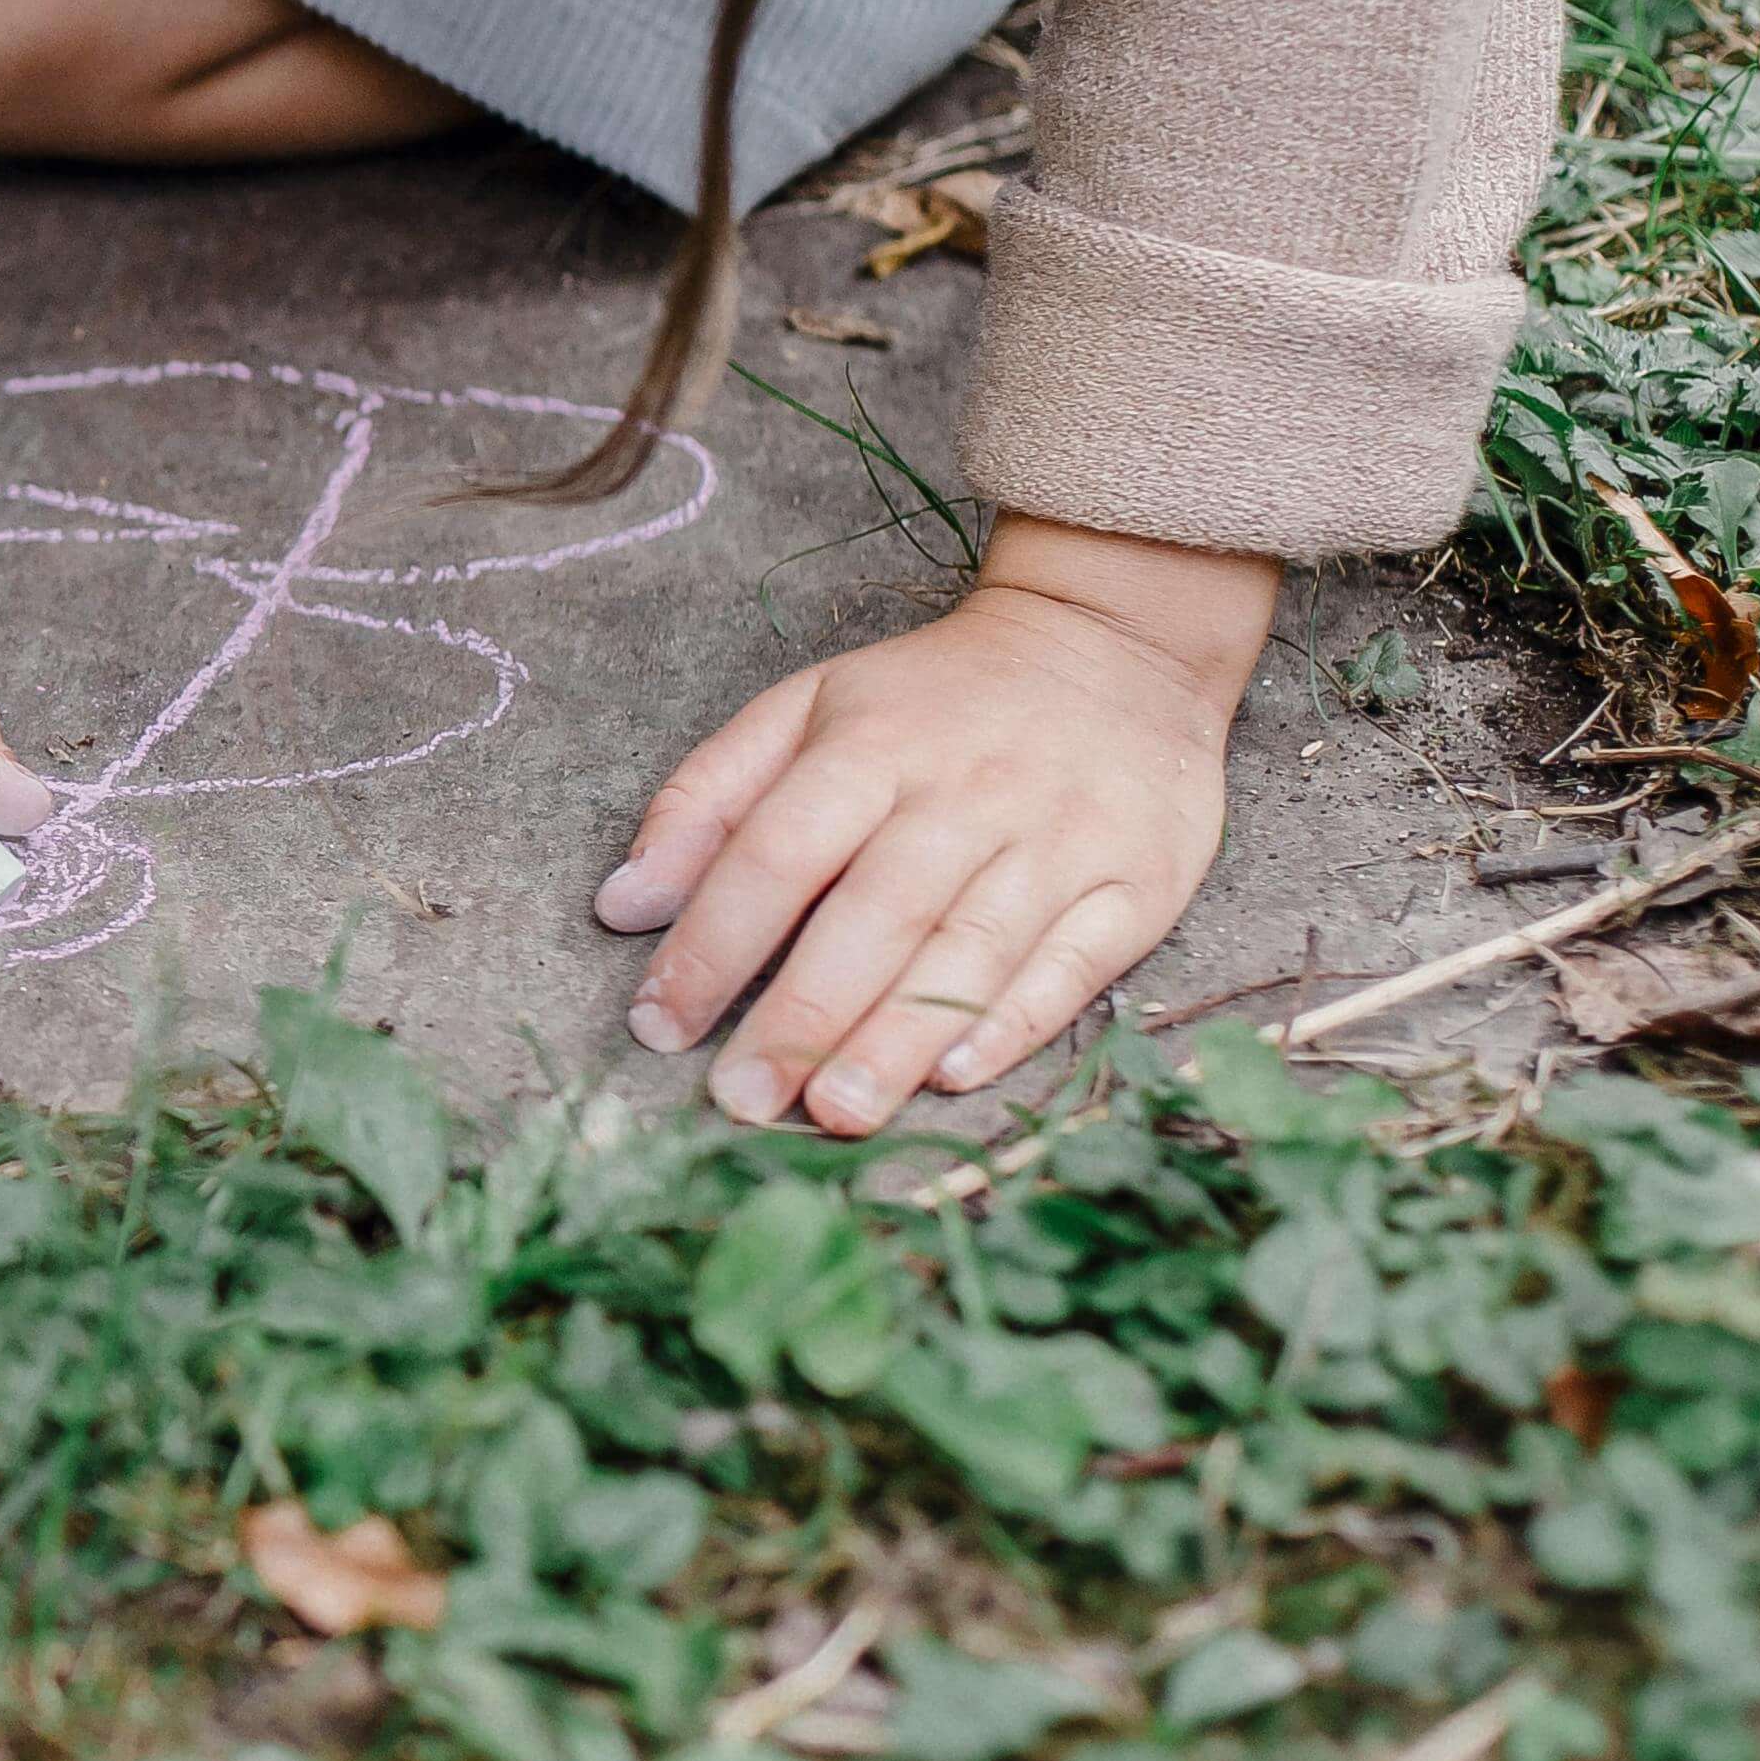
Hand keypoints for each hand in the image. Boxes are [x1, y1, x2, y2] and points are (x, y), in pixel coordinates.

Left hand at [599, 516, 1278, 1134]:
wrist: (1112, 647)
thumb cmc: (933, 701)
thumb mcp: (806, 707)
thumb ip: (706, 799)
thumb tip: (621, 905)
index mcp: (873, 744)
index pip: (775, 853)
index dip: (711, 943)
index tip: (658, 1025)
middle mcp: (967, 793)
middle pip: (874, 915)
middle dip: (801, 1016)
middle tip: (743, 1101)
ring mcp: (1060, 838)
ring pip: (970, 951)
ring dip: (897, 1038)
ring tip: (835, 1113)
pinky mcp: (1138, 882)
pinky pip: (1073, 963)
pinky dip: (1013, 1022)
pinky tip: (953, 1074)